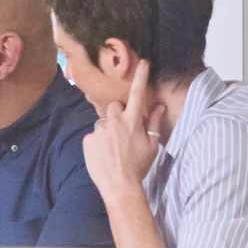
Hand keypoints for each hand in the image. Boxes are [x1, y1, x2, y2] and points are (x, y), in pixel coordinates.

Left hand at [85, 58, 164, 198]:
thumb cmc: (139, 166)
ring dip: (108, 130)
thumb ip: (154, 122)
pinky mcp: (87, 140)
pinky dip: (98, 142)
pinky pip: (93, 135)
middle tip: (124, 132)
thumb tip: (159, 105)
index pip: (137, 94)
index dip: (140, 76)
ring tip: (114, 148)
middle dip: (119, 114)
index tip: (142, 62)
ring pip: (103, 122)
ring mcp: (99, 130)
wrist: (119, 186)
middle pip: (115, 107)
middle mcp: (114, 121)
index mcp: (132, 121)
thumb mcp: (152, 145)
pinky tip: (104, 154)